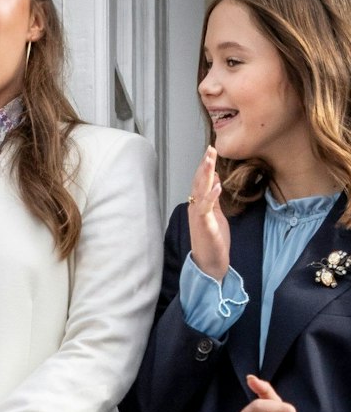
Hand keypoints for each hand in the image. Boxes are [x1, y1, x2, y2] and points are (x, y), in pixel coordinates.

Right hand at [187, 146, 230, 278]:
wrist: (209, 263)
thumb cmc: (213, 241)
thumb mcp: (216, 215)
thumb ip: (214, 199)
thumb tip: (216, 181)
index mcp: (198, 205)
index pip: (201, 181)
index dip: (205, 166)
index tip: (211, 151)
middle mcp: (195, 207)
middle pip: (199, 182)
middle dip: (204, 164)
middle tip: (210, 148)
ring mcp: (198, 215)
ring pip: (200, 190)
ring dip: (206, 174)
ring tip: (210, 159)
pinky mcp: (204, 224)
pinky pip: (206, 207)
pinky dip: (211, 196)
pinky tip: (217, 185)